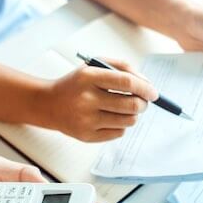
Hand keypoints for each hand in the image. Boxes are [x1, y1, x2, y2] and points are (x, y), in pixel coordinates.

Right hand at [40, 59, 157, 141]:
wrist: (48, 104)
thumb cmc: (76, 84)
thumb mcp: (94, 66)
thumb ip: (121, 68)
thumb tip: (147, 84)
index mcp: (89, 77)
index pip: (126, 82)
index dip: (145, 88)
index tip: (153, 92)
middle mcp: (86, 99)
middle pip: (131, 105)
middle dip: (143, 104)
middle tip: (143, 102)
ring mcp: (86, 120)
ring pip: (128, 121)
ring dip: (133, 115)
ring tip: (124, 109)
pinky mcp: (86, 136)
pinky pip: (118, 133)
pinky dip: (120, 125)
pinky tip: (109, 118)